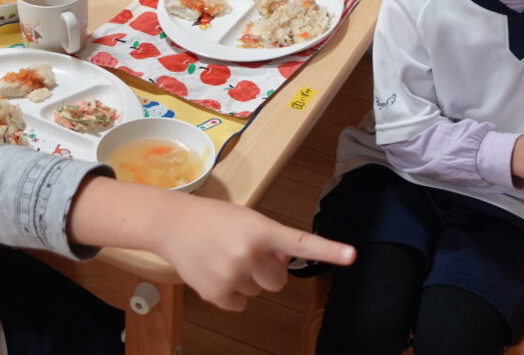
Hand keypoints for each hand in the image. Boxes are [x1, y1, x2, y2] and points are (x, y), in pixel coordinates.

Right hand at [153, 195, 353, 310]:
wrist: (172, 224)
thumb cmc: (214, 219)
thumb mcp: (247, 219)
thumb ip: (271, 239)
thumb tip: (284, 263)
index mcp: (261, 230)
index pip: (302, 242)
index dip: (328, 250)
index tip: (351, 256)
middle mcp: (250, 253)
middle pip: (279, 280)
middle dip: (269, 271)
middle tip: (247, 252)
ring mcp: (233, 275)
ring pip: (259, 292)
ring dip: (249, 279)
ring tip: (226, 257)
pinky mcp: (218, 294)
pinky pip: (240, 304)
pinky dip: (232, 292)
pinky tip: (216, 272)